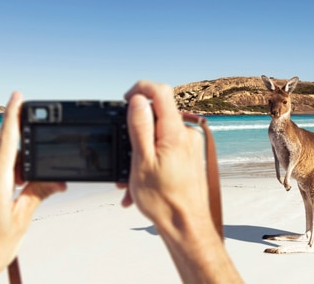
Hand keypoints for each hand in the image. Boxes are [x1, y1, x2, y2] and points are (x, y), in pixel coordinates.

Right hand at [120, 81, 210, 227]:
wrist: (186, 225)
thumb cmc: (164, 200)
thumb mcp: (142, 161)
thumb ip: (140, 126)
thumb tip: (137, 100)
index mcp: (175, 133)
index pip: (161, 92)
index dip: (140, 89)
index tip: (126, 99)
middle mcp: (186, 135)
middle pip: (158, 113)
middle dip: (137, 129)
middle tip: (124, 152)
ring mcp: (189, 145)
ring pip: (159, 134)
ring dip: (141, 150)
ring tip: (130, 178)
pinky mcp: (189, 156)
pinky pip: (166, 148)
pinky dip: (151, 159)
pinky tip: (140, 182)